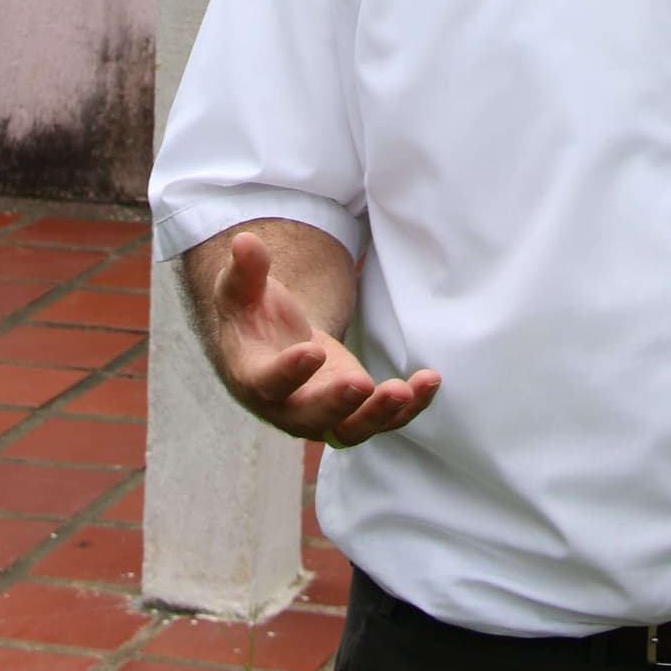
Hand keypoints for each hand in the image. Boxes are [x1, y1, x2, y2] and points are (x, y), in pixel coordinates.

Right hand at [208, 230, 440, 446]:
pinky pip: (382, 418)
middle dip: (337, 404)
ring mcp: (323, 414)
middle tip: (362, 383)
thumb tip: (245, 241)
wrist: (269, 345)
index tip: (313, 351)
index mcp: (254, 379)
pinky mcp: (353, 410)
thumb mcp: (241, 289)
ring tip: (405, 390)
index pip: (269, 384)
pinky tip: (429, 381)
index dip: (289, 372)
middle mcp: (287, 407)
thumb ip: (245, 271)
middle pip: (312, 418)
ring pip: (351, 428)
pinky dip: (407, 407)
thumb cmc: (252, 315)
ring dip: (379, 414)